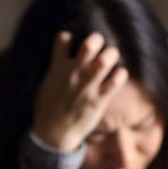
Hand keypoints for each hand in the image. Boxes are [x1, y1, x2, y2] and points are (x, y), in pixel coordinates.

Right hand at [31, 31, 128, 151]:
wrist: (54, 132)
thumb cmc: (50, 106)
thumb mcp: (46, 82)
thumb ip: (55, 67)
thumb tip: (62, 56)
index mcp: (57, 67)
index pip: (63, 39)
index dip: (71, 36)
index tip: (74, 42)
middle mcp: (73, 74)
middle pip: (89, 45)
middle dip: (97, 39)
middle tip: (99, 44)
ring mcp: (87, 86)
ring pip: (105, 61)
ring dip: (111, 54)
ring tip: (111, 57)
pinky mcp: (99, 100)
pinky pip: (116, 82)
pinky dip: (121, 75)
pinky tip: (119, 75)